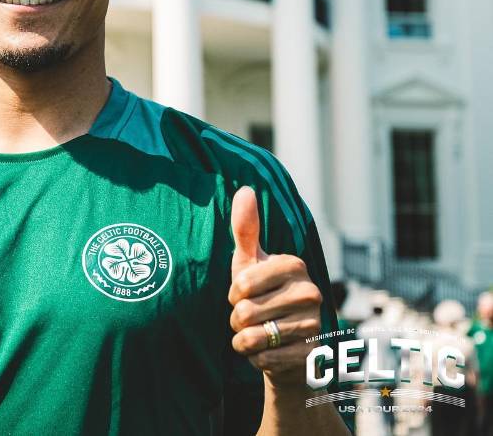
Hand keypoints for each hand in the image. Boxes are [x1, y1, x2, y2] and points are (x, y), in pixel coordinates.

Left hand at [228, 186, 322, 386]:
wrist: (285, 346)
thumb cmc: (262, 295)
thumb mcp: (250, 261)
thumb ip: (245, 228)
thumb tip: (246, 189)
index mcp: (294, 265)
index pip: (242, 283)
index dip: (234, 293)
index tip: (245, 293)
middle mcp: (310, 292)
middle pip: (245, 311)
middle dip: (237, 319)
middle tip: (252, 317)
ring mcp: (314, 325)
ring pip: (252, 336)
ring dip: (244, 339)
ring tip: (258, 333)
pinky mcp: (311, 356)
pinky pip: (263, 358)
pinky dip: (256, 358)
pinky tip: (268, 352)